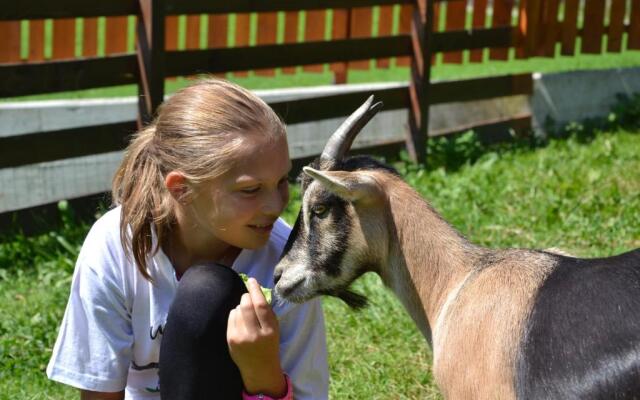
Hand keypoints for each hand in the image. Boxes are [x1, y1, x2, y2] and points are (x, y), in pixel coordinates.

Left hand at [227, 278, 285, 396]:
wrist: (259, 369)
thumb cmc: (269, 345)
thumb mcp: (275, 329)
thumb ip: (267, 313)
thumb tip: (256, 291)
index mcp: (269, 330)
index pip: (261, 306)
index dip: (255, 290)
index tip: (252, 280)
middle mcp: (254, 334)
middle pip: (246, 305)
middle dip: (246, 296)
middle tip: (248, 296)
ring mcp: (240, 337)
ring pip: (237, 310)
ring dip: (241, 306)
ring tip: (246, 313)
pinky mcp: (230, 340)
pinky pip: (231, 317)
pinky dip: (235, 314)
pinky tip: (240, 320)